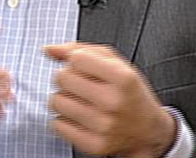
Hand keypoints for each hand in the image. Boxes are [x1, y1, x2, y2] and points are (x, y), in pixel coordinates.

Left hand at [44, 43, 175, 157]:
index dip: (76, 60)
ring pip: (56, 101)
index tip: (85, 67)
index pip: (76, 58)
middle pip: (62, 78)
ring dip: (63, 99)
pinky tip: (79, 118)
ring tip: (79, 101)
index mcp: (123, 77)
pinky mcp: (94, 145)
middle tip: (80, 85)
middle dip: (66, 78)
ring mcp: (104, 126)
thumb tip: (48, 50)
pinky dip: (64, 120)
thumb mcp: (116, 63)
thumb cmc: (129, 92)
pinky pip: (57, 125)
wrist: (148, 131)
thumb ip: (82, 50)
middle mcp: (114, 101)